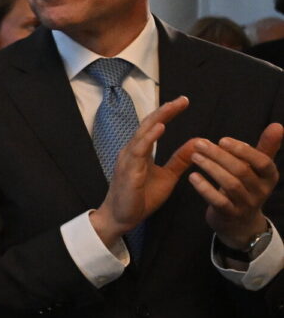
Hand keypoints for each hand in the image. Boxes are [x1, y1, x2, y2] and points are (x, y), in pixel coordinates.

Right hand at [89, 96, 197, 246]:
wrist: (122, 218)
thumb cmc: (141, 198)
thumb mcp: (167, 177)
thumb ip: (180, 160)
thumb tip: (196, 143)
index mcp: (140, 151)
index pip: (154, 126)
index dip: (167, 113)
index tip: (184, 102)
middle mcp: (132, 151)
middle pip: (148, 124)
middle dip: (165, 111)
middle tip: (183, 100)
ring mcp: (128, 159)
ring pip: (143, 133)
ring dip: (158, 119)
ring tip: (172, 107)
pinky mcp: (128, 170)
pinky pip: (138, 150)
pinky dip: (149, 137)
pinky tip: (160, 128)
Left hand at [187, 123, 282, 248]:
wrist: (240, 223)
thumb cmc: (247, 187)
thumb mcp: (258, 169)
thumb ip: (265, 147)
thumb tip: (278, 125)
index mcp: (269, 177)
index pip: (262, 162)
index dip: (243, 151)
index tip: (223, 139)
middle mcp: (261, 191)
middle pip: (242, 171)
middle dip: (220, 156)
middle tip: (199, 144)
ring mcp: (246, 204)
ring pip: (230, 184)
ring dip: (210, 168)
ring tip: (194, 156)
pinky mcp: (230, 214)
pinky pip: (218, 201)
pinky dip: (204, 188)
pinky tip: (192, 176)